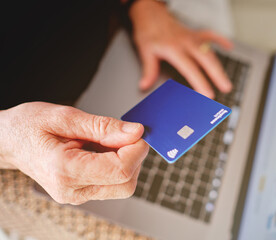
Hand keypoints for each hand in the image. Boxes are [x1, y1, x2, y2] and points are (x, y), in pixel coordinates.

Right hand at [0, 102, 148, 204]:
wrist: (8, 141)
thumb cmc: (29, 126)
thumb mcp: (66, 116)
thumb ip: (104, 127)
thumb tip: (136, 132)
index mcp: (65, 170)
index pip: (120, 170)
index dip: (136, 150)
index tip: (137, 132)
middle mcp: (72, 190)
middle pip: (126, 184)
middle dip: (133, 157)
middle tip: (120, 134)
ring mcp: (76, 195)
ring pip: (122, 186)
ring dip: (125, 161)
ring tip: (103, 141)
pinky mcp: (81, 192)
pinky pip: (112, 183)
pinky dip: (115, 165)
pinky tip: (100, 150)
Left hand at [129, 0, 232, 98]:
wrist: (150, 14)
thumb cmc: (148, 32)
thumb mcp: (145, 51)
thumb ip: (149, 69)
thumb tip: (144, 85)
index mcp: (174, 48)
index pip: (190, 68)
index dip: (200, 82)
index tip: (208, 94)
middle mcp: (186, 42)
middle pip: (206, 59)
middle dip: (218, 74)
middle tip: (226, 88)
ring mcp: (193, 38)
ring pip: (210, 51)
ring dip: (219, 66)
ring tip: (226, 81)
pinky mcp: (195, 34)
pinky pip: (211, 35)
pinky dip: (221, 40)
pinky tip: (229, 47)